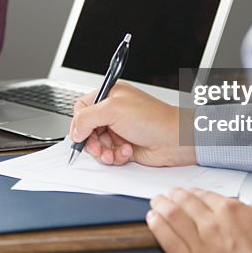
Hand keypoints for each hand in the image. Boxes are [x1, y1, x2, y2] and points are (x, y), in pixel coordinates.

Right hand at [69, 82, 194, 166]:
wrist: (176, 140)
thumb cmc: (154, 119)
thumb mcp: (113, 110)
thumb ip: (87, 118)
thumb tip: (75, 131)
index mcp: (110, 96)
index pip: (82, 108)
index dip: (79, 122)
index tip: (81, 134)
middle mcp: (114, 112)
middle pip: (87, 129)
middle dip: (90, 141)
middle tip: (97, 147)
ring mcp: (119, 130)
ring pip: (97, 145)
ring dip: (103, 152)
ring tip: (113, 152)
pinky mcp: (125, 146)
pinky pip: (109, 155)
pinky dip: (115, 156)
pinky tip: (126, 152)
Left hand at [147, 190, 251, 252]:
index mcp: (232, 210)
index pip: (206, 196)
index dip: (195, 193)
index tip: (191, 193)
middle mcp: (212, 224)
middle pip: (186, 203)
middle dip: (175, 196)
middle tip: (169, 194)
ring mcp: (200, 244)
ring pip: (173, 218)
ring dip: (162, 206)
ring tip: (156, 203)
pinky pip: (168, 242)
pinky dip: (157, 227)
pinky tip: (152, 220)